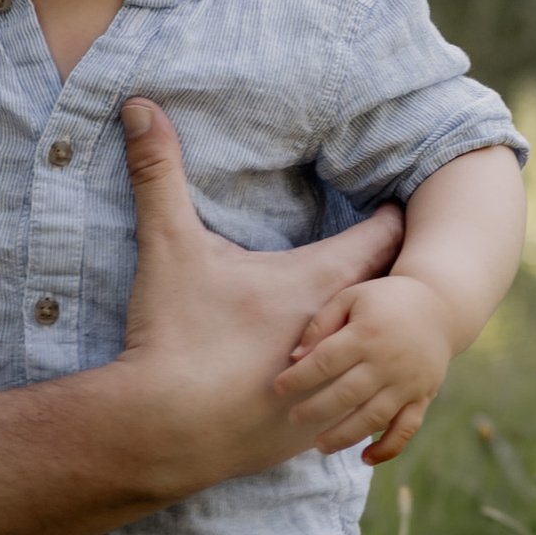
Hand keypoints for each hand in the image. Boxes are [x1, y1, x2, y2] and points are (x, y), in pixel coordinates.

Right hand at [115, 102, 404, 490]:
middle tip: (393, 249)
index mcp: (322, 280)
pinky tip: (337, 383)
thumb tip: (138, 105)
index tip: (397, 200)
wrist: (166, 429)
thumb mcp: (170, 246)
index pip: (384, 234)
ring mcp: (332, 381)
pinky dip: (346, 385)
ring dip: (371, 333)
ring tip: (377, 318)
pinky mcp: (313, 425)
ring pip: (374, 351)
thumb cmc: (178, 334)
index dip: (391, 214)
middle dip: (388, 269)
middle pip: (388, 289)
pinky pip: (347, 400)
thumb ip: (158, 173)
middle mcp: (341, 329)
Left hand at [275, 271, 453, 462]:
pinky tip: (365, 458)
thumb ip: (322, 324)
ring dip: (343, 436)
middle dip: (315, 410)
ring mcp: (408, 383)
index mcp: (367, 334)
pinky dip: (388, 448)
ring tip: (319, 446)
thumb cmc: (385, 301)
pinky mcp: (422, 398)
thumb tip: (295, 358)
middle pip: (346, 394)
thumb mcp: (351, 298)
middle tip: (294, 418)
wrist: (440, 307)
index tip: (278, 388)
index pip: (326, 361)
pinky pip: (406, 429)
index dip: (299, 378)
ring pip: (373, 418)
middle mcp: (388, 362)